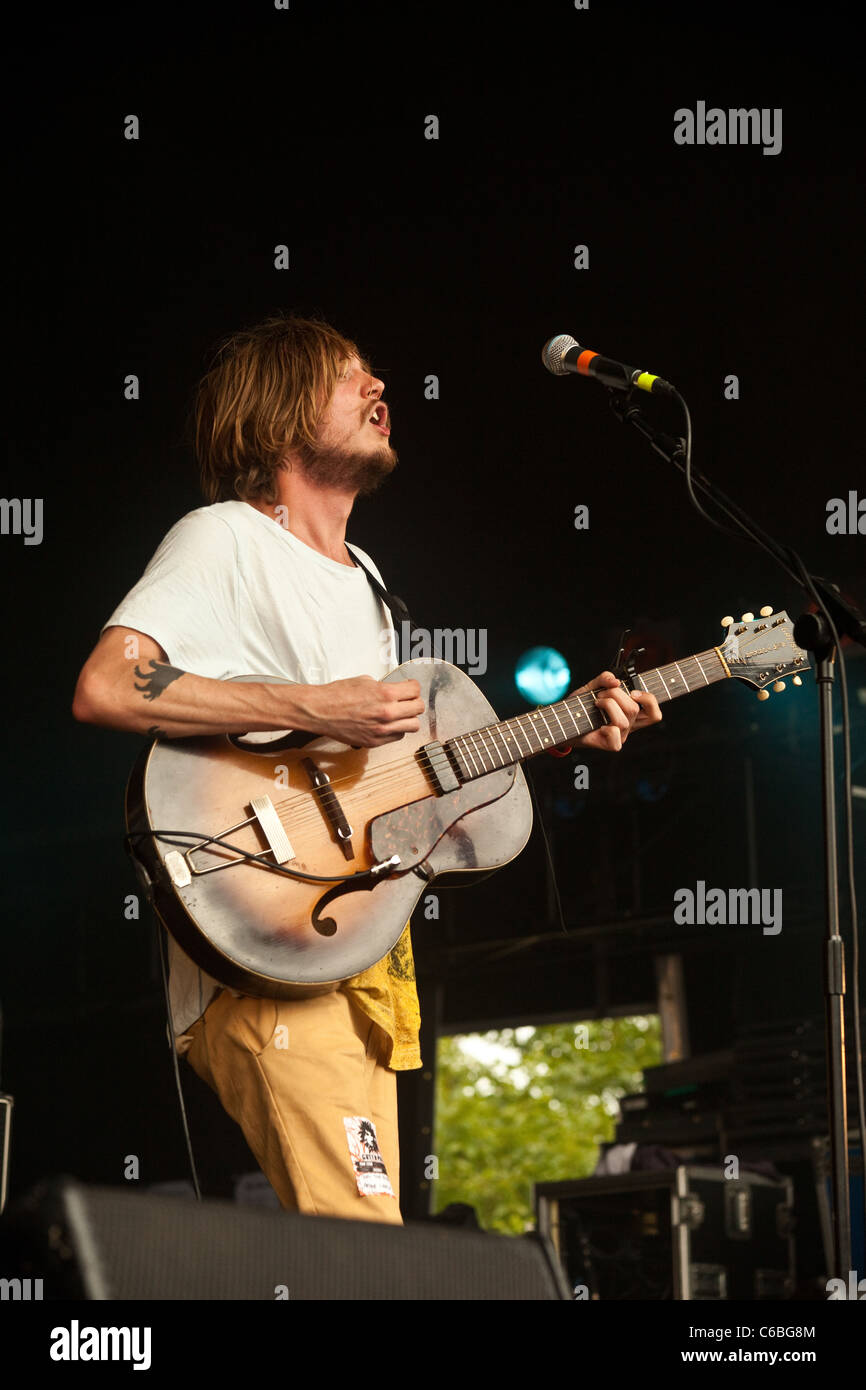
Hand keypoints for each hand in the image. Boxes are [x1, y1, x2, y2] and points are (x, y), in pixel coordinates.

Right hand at [298, 675, 424, 746]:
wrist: (320, 711)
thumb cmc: (337, 695)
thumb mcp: (364, 681)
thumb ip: (384, 687)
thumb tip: (394, 690)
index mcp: (385, 694)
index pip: (416, 690)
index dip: (413, 687)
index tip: (409, 688)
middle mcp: (387, 713)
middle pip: (419, 708)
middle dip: (414, 702)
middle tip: (407, 700)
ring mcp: (382, 729)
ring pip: (413, 726)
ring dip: (408, 718)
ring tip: (399, 714)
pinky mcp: (375, 741)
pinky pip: (397, 736)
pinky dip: (396, 730)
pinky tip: (387, 724)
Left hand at [571, 670, 661, 751]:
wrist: (564, 721)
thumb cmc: (581, 706)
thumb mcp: (592, 686)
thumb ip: (604, 678)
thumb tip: (615, 681)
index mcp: (631, 713)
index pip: (654, 714)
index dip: (649, 700)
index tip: (632, 692)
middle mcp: (629, 725)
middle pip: (634, 709)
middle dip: (615, 694)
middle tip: (601, 694)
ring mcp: (620, 736)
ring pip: (623, 720)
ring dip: (607, 704)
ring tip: (596, 703)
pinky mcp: (610, 744)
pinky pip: (615, 735)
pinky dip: (606, 727)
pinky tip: (597, 724)